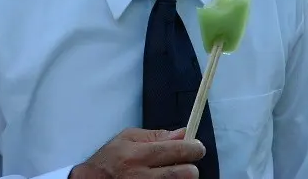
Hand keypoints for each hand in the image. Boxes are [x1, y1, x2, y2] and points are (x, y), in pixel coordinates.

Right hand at [69, 128, 205, 178]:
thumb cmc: (109, 159)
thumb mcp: (127, 138)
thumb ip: (155, 135)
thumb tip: (182, 133)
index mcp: (137, 155)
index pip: (175, 150)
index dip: (192, 148)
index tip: (198, 147)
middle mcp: (141, 176)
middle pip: (182, 174)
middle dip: (191, 168)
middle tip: (189, 164)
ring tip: (177, 173)